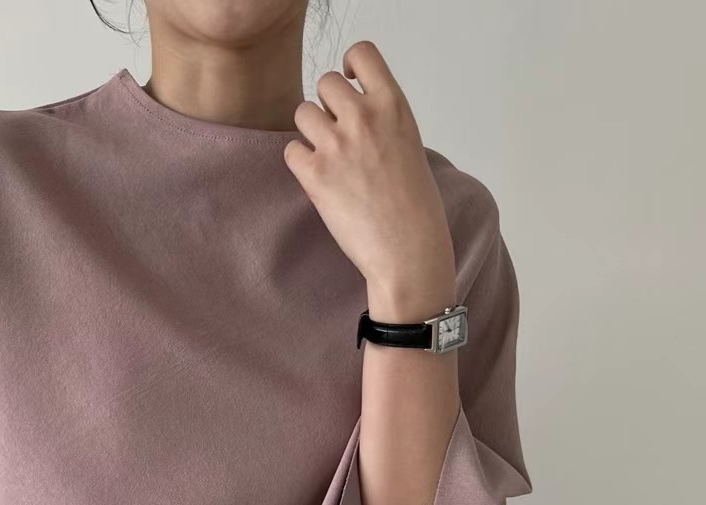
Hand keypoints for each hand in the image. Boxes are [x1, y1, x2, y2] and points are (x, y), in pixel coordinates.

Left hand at [283, 40, 456, 318]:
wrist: (408, 251)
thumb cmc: (414, 207)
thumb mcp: (409, 145)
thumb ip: (382, 120)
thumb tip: (353, 111)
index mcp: (393, 106)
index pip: (361, 52)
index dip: (349, 66)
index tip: (350, 85)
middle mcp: (364, 118)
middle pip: (324, 83)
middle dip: (327, 106)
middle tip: (337, 135)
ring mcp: (338, 145)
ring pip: (303, 112)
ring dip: (310, 132)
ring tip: (328, 158)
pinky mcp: (316, 175)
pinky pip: (290, 150)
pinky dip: (300, 163)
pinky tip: (319, 180)